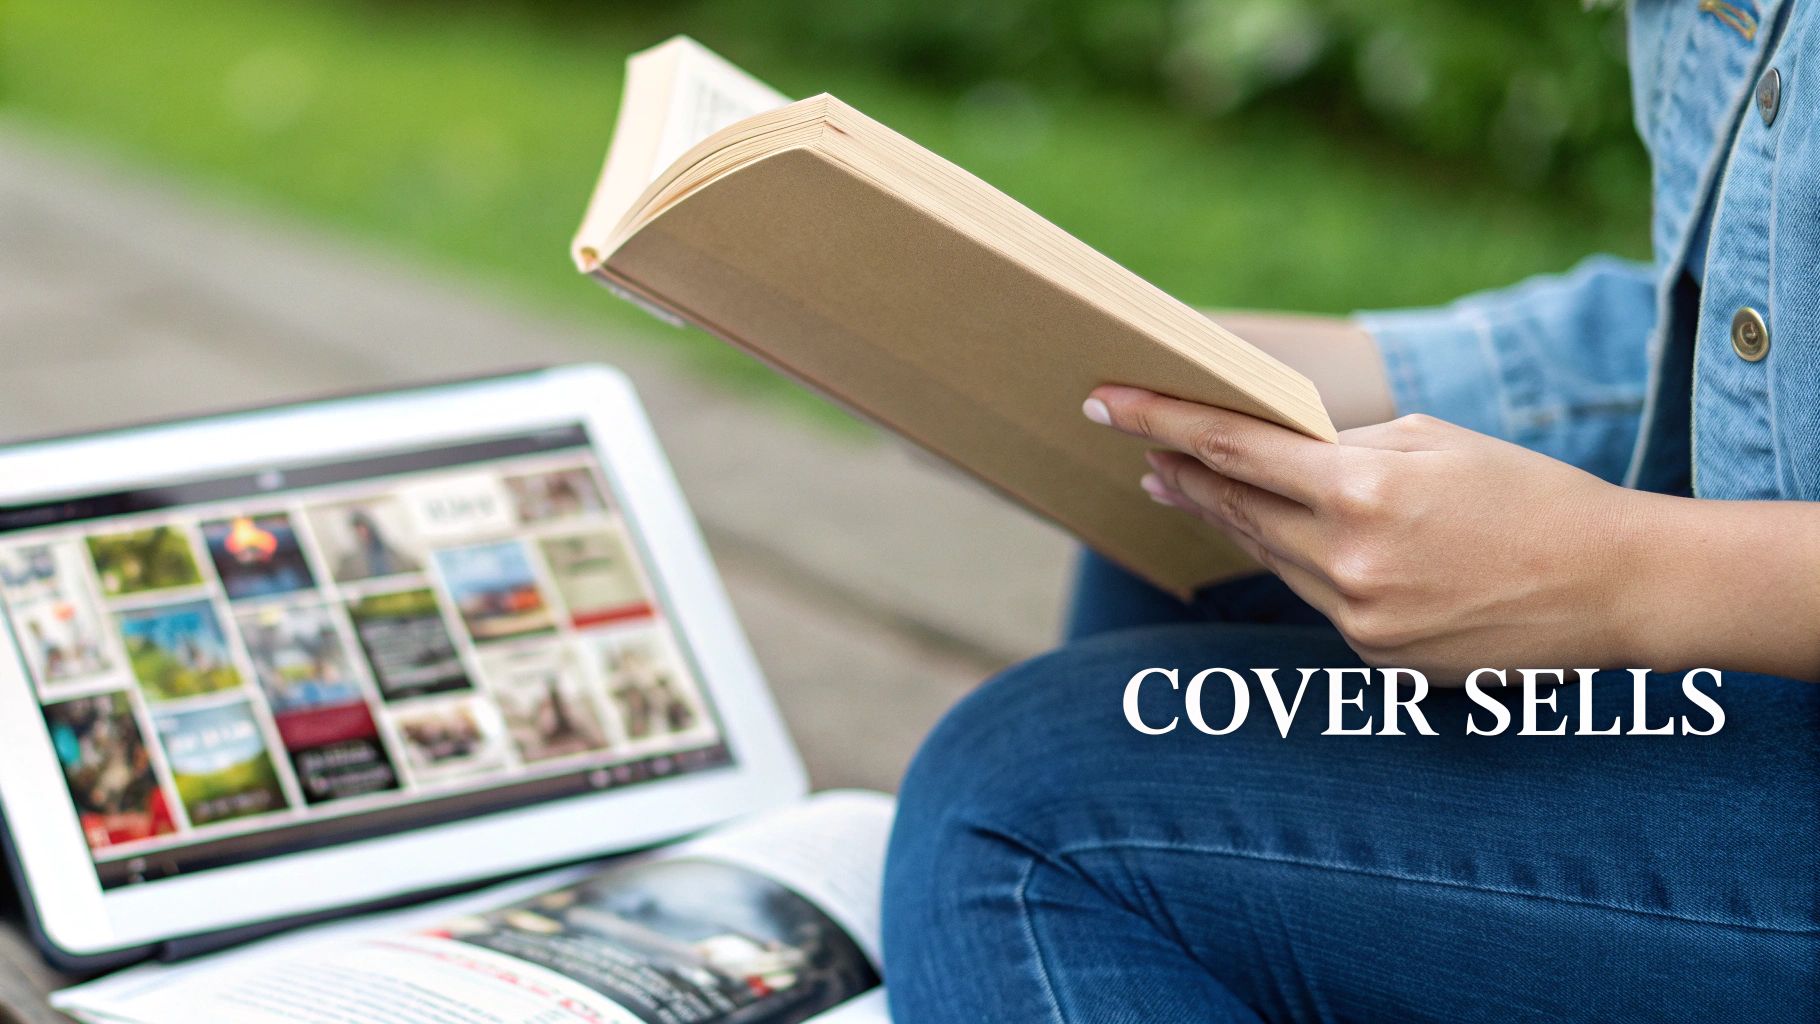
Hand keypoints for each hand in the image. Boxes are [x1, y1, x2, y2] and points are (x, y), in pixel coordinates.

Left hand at [1084, 386, 1654, 677]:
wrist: (1615, 586)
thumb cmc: (1529, 493)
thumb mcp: (1434, 441)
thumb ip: (1346, 448)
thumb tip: (1275, 453)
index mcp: (1363, 489)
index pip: (1231, 450)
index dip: (1159, 422)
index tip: (1103, 401)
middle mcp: (1349, 560)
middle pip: (1235, 510)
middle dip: (1182, 477)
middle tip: (1140, 451)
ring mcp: (1359, 618)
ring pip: (1271, 558)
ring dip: (1232, 521)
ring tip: (1189, 488)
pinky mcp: (1376, 657)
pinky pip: (1316, 599)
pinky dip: (1300, 565)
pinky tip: (1291, 542)